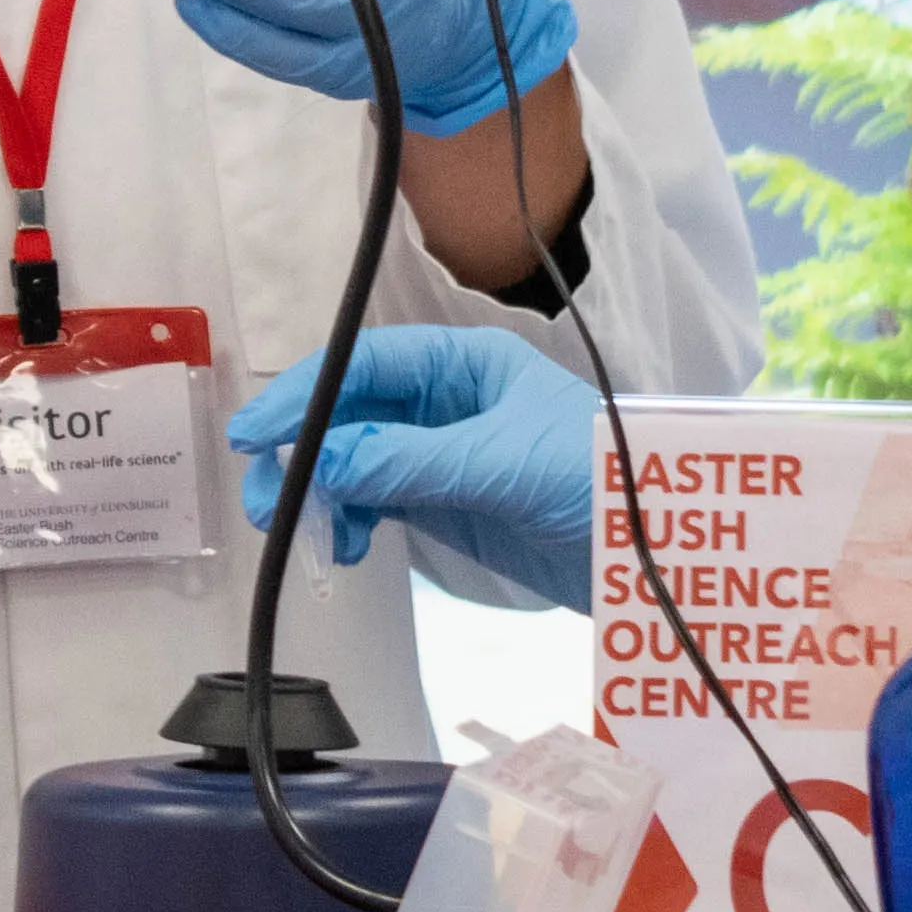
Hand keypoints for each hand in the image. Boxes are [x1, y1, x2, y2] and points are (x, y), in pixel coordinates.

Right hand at [228, 327, 602, 604]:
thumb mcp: (500, 462)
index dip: (304, 395)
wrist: (656, 548)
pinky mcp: (447, 502)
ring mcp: (443, 452)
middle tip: (265, 500)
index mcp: (464, 363)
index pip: (364, 365)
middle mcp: (446, 400)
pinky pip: (377, 500)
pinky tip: (347, 545)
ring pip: (354, 460)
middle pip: (349, 414)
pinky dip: (352, 520)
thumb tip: (318, 463)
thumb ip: (406, 461)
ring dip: (319, 492)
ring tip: (303, 532)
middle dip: (301, 452)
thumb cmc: (599, 476)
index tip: (256, 433)